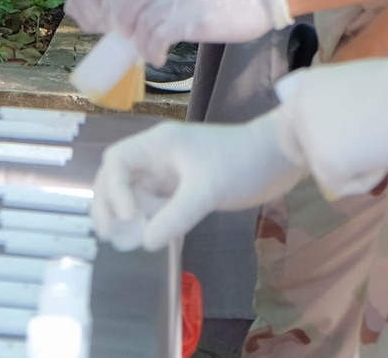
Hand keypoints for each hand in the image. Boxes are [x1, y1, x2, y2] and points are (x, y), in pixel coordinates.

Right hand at [91, 114, 304, 251]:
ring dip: (125, 212)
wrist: (278, 156)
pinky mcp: (184, 185)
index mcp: (158, 144)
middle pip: (118, 176)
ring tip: (124, 240)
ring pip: (134, 190)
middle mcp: (158, 155)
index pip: (117, 162)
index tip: (126, 218)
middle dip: (109, 204)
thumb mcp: (206, 190)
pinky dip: (147, 217)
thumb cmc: (241, 163)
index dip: (113, 190)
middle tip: (110, 236)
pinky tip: (150, 236)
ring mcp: (171, 170)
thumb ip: (174, 217)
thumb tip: (144, 242)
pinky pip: (154, 201)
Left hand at [112, 0, 290, 62]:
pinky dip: (153, 51)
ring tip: (150, 54)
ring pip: (144, 22)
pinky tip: (160, 58)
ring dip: (141, 43)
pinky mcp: (195, 19)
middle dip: (125, 21)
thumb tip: (150, 12)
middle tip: (130, 38)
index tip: (125, 23)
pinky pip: (160, 37)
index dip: (122, 5)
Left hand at [272, 45, 387, 199]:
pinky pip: (344, 185)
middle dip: (315, 156)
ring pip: (324, 168)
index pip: (290, 120)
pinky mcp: (327, 166)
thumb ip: (335, 103)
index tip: (321, 144)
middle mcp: (298, 112)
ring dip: (351, 164)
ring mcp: (310, 140)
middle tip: (344, 161)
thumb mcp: (354, 85)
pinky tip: (384, 157)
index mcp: (306, 87)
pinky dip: (367, 178)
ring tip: (380, 144)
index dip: (305, 135)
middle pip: (294, 146)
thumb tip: (338, 128)